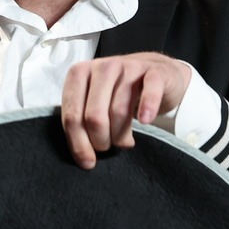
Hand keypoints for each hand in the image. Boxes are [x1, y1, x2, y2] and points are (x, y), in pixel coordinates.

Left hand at [59, 51, 192, 168]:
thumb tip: (84, 156)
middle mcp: (103, 67)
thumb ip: (83, 122)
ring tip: (125, 142)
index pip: (72, 115)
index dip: (78, 143)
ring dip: (121, 135)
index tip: (87, 162)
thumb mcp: (95, 102)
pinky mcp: (155, 72)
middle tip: (108, 147)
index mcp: (80, 73)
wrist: (156, 73)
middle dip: (100, 141)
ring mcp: (130, 67)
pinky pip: (150, 92)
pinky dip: (147, 108)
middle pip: (94, 116)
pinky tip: (145, 121)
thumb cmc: (119, 93)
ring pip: (119, 110)